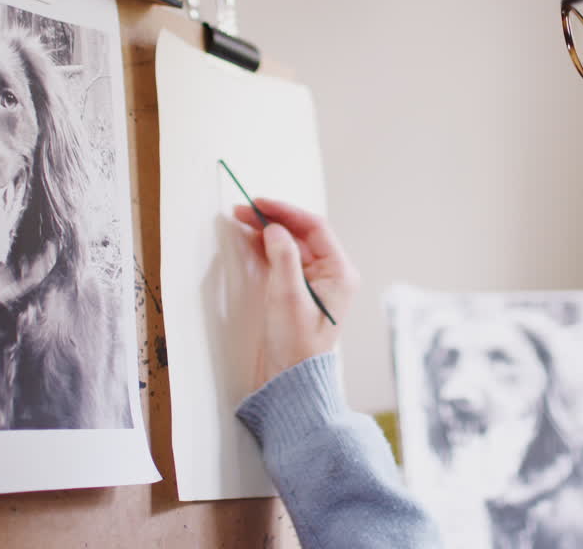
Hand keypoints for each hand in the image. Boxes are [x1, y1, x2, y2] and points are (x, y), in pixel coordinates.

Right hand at [231, 198, 358, 393]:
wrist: (291, 381)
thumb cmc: (296, 345)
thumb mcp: (288, 297)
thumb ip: (283, 257)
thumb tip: (274, 228)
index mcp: (340, 272)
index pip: (315, 228)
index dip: (286, 211)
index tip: (260, 203)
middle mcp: (332, 274)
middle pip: (302, 234)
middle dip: (273, 220)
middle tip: (243, 210)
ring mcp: (316, 282)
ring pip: (291, 245)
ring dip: (268, 232)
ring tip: (242, 219)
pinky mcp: (300, 291)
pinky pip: (285, 260)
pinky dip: (267, 248)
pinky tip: (250, 240)